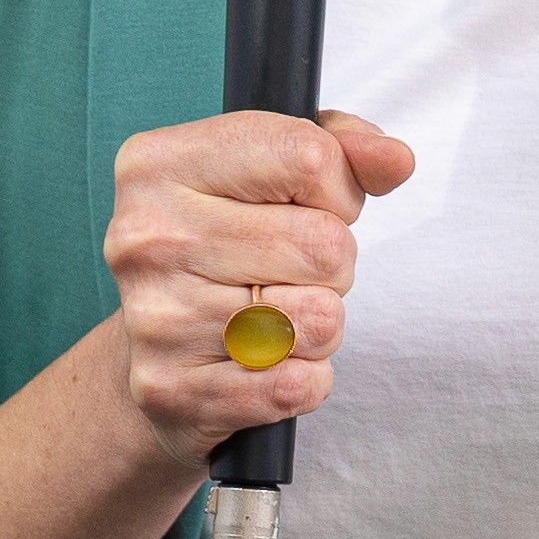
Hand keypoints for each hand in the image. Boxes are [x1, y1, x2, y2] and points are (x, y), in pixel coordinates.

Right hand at [99, 107, 418, 468]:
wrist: (143, 358)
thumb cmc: (221, 251)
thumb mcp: (266, 175)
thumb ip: (339, 148)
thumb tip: (395, 160)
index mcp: (159, 164)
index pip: (309, 157)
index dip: (336, 191)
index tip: (304, 209)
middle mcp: (146, 236)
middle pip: (325, 245)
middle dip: (332, 266)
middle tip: (287, 274)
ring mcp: (155, 317)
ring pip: (320, 319)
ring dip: (317, 327)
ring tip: (272, 319)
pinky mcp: (171, 390)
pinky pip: (299, 385)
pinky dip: (302, 379)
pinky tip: (262, 366)